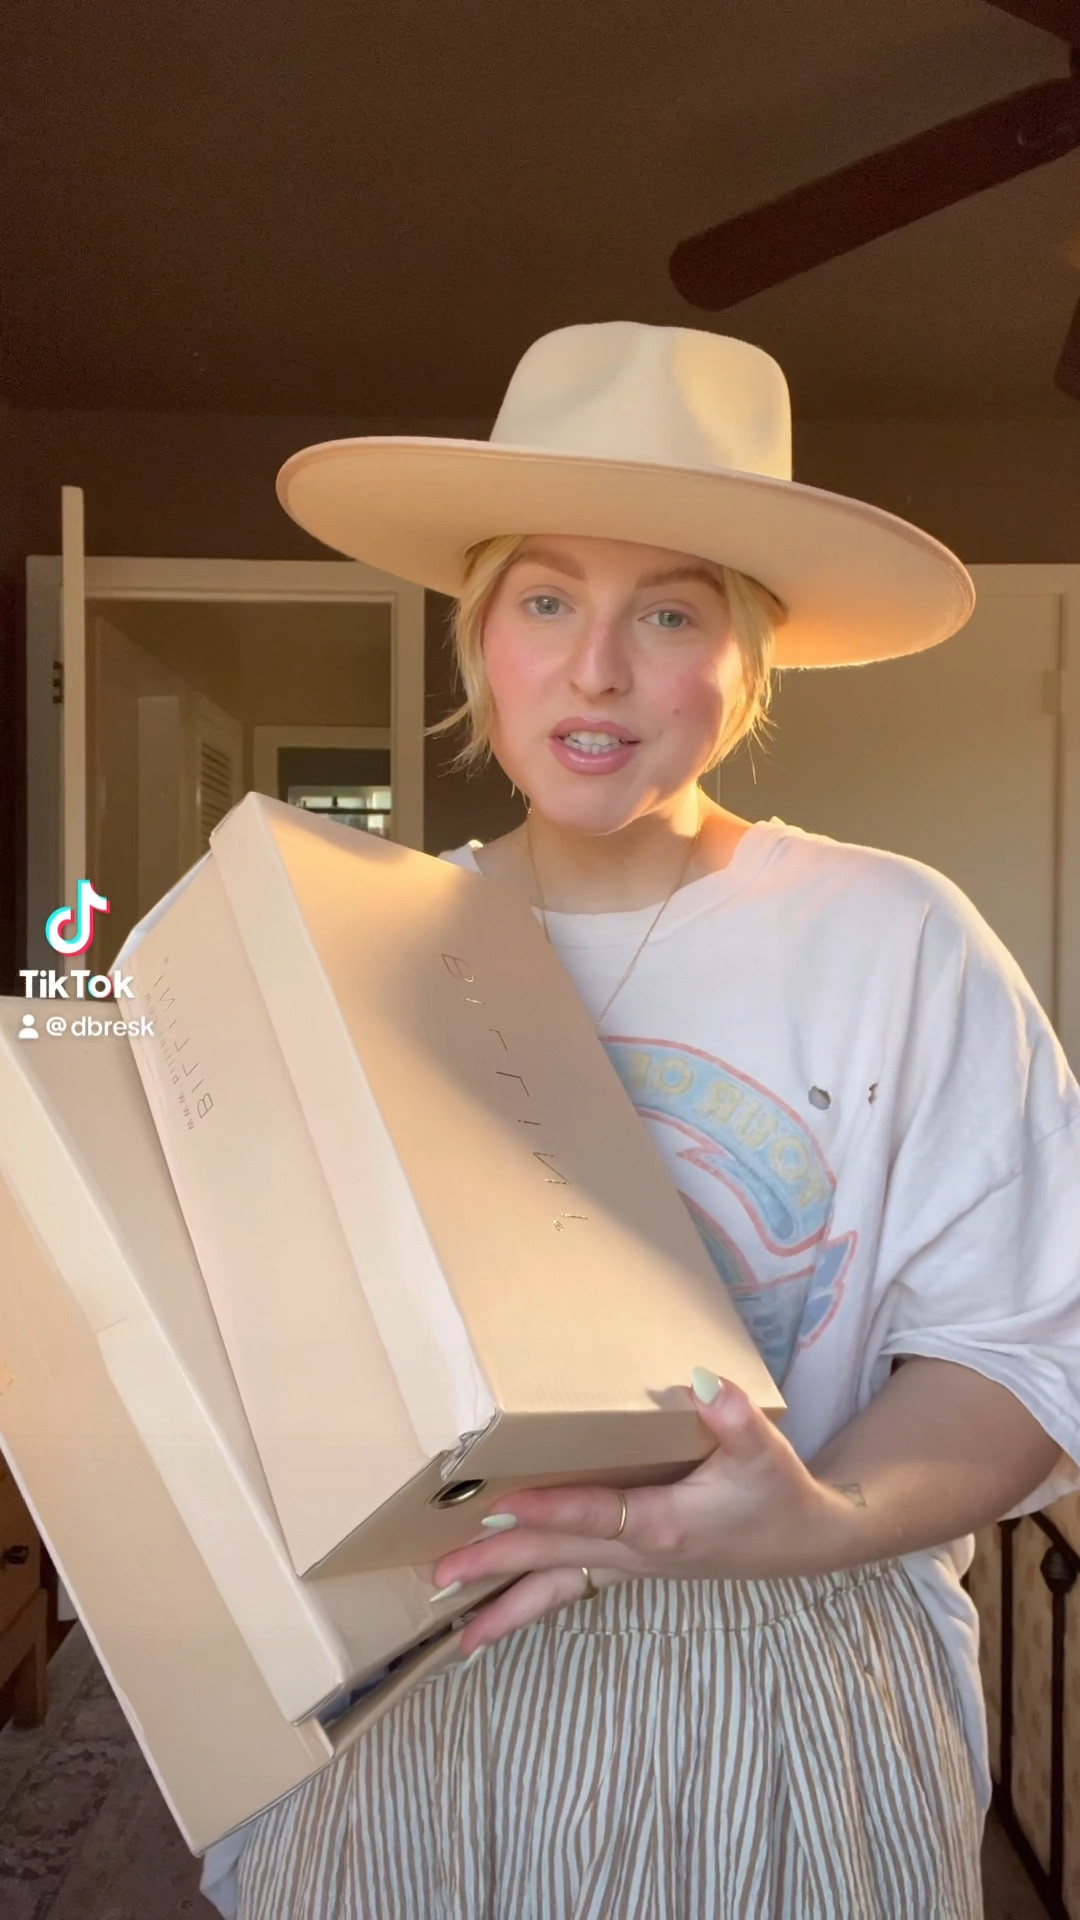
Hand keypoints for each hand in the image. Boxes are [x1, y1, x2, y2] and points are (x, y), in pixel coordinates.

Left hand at [432, 1370, 849, 1657]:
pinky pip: (573, 1586)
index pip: (593, 1515)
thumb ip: (733, 1419)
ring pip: (559, 1586)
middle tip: (441, 1572)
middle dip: (498, 1565)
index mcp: (663, 1523)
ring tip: (459, 1634)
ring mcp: (633, 1565)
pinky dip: (535, 1601)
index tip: (497, 1505)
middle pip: (555, 1558)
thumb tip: (703, 1384)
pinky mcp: (634, 1564)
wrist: (806, 1541)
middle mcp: (638, 1552)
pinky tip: (501, 1614)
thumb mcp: (765, 1450)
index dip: (547, 1509)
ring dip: (507, 1605)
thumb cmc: (779, 1492)